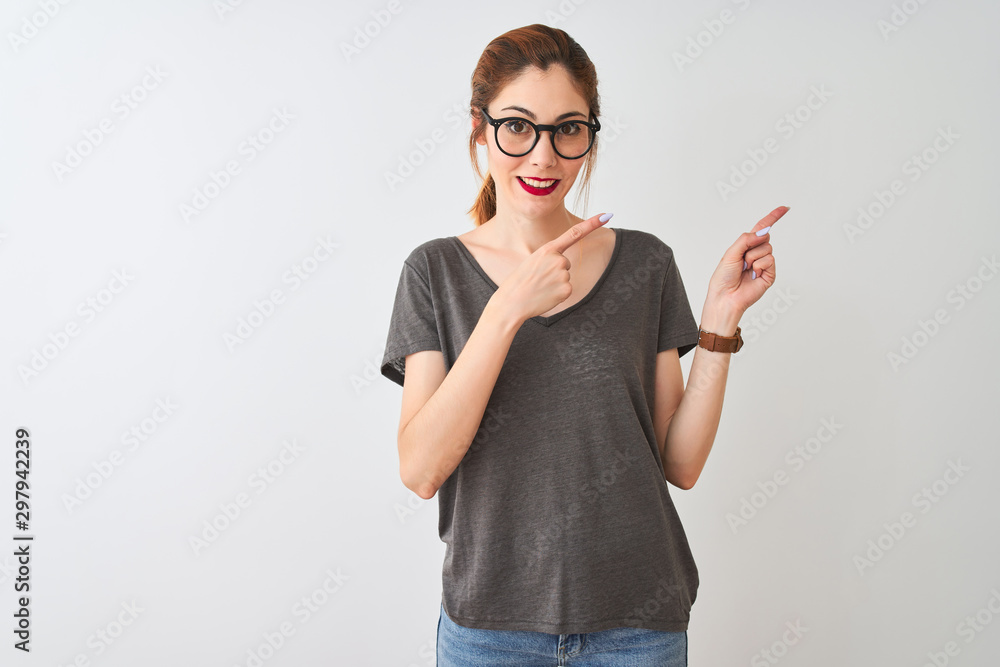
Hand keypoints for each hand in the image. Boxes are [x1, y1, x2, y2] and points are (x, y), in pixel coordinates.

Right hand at [493, 212, 611, 323]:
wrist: (512, 302)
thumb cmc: (520, 282)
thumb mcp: (533, 262)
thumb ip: (550, 259)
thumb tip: (564, 266)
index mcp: (548, 249)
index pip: (574, 233)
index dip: (592, 224)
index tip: (606, 215)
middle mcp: (558, 259)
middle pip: (565, 263)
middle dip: (555, 271)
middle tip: (538, 279)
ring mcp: (564, 274)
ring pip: (565, 277)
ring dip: (555, 283)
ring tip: (540, 287)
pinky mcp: (567, 289)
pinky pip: (567, 289)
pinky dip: (557, 294)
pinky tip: (546, 295)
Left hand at [704, 206, 786, 322]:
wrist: (726, 297)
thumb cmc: (723, 278)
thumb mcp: (730, 253)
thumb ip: (746, 239)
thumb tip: (763, 232)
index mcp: (746, 247)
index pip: (761, 229)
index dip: (772, 218)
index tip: (784, 208)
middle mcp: (756, 254)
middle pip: (765, 237)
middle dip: (752, 246)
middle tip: (742, 259)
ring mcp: (764, 264)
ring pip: (767, 248)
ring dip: (754, 257)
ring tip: (745, 269)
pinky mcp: (769, 274)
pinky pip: (770, 260)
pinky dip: (760, 265)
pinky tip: (753, 274)